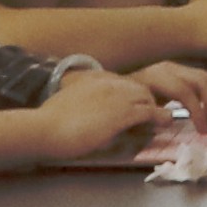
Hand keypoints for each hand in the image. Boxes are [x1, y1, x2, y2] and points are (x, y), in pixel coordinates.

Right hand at [34, 66, 165, 159]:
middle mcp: (108, 82)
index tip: (137, 104)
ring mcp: (117, 96)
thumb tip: (88, 114)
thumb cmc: (47, 122)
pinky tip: (164, 122)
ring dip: (154, 109)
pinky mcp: (122, 114)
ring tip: (161, 119)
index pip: (123, 81)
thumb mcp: (67, 104)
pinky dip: (159, 117)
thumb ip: (82, 103)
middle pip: (139, 87)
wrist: (43, 128)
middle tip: (153, 113)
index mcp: (93, 78)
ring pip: (147, 98)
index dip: (132, 94)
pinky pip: (149, 113)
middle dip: (148, 100)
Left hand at [128, 62, 206, 128]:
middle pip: (203, 81)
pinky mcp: (183, 72)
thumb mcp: (133, 112)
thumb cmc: (124, 105)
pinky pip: (206, 81)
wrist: (116, 89)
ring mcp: (178, 68)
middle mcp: (170, 69)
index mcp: (156, 78)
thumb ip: (151, 116)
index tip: (202, 131)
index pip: (185, 92)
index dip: (197, 112)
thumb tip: (170, 120)